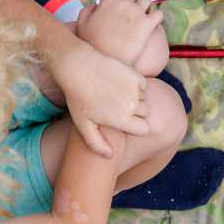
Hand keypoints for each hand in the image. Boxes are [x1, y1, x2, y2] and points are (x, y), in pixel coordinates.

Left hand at [56, 40, 150, 156]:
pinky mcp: (135, 75)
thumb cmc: (78, 98)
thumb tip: (110, 156)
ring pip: (144, 98)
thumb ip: (96, 144)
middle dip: (136, 112)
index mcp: (121, 120)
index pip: (144, 129)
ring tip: (116, 93)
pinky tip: (119, 82)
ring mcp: (134, 89)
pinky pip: (142, 84)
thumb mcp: (83, 124)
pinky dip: (135, 84)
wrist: (78, 66)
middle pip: (146, 113)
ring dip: (135, 97)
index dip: (136, 126)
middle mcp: (132, 105)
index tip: (125, 121)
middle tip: (118, 106)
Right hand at [75, 0, 163, 65]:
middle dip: (133, 1)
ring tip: (143, 17)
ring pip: (147, 0)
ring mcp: (137, 13)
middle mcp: (124, 4)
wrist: (107, 62)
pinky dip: (157, 17)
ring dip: (145, 6)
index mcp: (109, 1)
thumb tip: (96, 6)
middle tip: (130, 13)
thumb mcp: (82, 25)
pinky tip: (153, 24)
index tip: (121, 0)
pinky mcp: (148, 25)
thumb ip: (87, 11)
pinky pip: (158, 14)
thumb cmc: (93, 45)